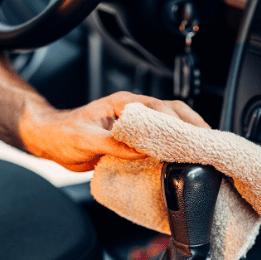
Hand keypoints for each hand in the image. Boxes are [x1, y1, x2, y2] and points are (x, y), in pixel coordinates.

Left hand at [19, 92, 209, 171]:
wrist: (52, 141)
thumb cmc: (64, 134)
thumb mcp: (86, 139)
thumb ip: (114, 143)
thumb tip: (142, 149)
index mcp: (124, 105)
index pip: (161, 109)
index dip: (181, 122)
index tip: (195, 136)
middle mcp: (133, 111)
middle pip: (173, 111)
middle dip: (193, 124)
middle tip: (208, 140)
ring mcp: (135, 124)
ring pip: (169, 123)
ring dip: (187, 132)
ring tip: (202, 146)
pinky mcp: (133, 138)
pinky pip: (159, 138)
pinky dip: (174, 144)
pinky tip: (182, 154)